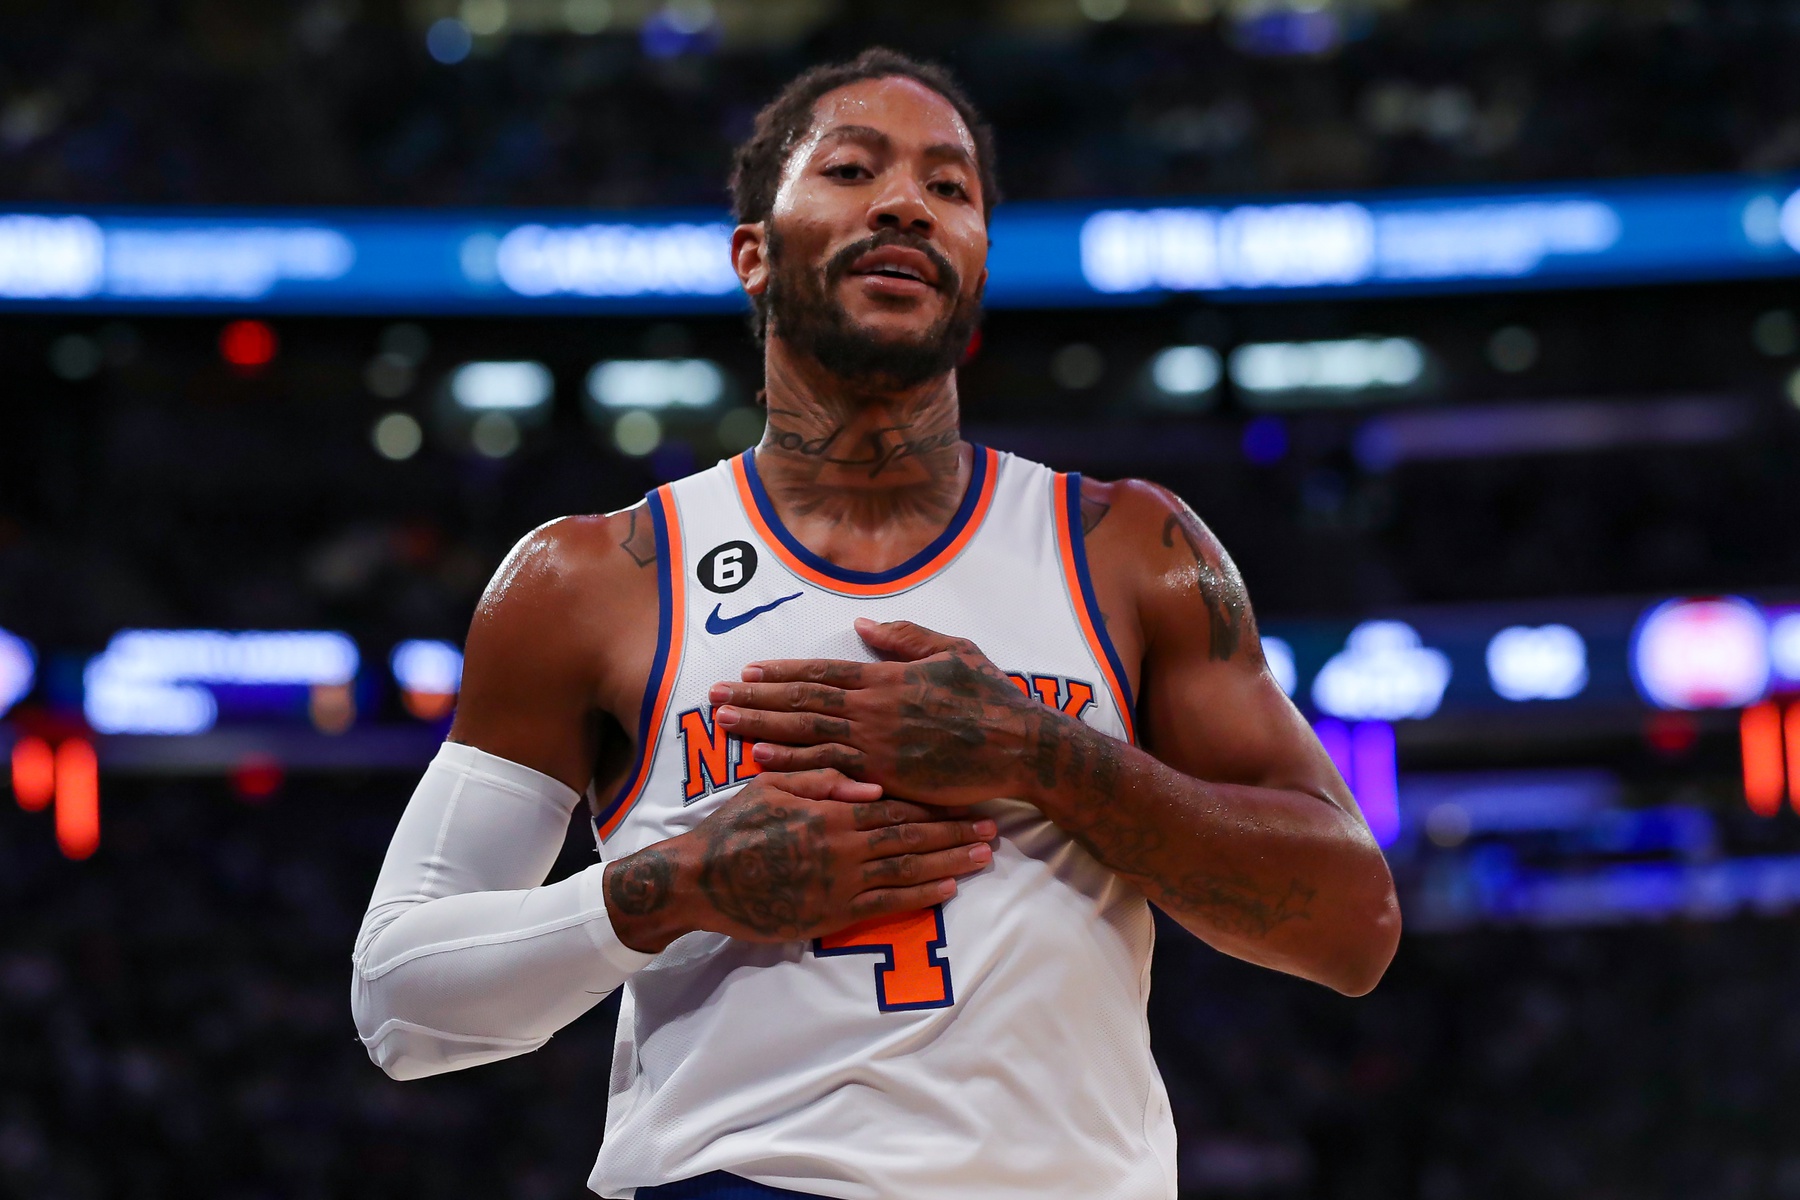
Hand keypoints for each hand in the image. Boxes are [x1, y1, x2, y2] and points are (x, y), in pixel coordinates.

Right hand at [603, 767, 995, 952]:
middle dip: (956, 831)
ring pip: (909, 868)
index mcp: (832, 810)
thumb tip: (868, 780)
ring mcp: (843, 882)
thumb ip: (821, 779)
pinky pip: (887, 902)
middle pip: (913, 835)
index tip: (967, 794)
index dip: (935, 800)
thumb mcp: (772, 787)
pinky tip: (948, 888)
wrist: (702, 880)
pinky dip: (921, 894)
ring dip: (951, 862)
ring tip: (983, 856)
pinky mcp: (834, 913)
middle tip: (992, 827)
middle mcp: (846, 845)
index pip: (896, 802)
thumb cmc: (734, 827)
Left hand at [706, 619, 1055, 808]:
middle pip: (801, 699)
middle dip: (754, 697)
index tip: (747, 671)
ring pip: (805, 731)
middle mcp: (873, 707)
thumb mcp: (954, 651)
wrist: (1021, 746)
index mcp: (887, 677)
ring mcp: (876, 743)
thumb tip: (864, 627)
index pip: (821, 671)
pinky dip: (791, 762)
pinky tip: (760, 759)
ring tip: (723, 722)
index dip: (781, 671)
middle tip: (713, 696)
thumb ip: (906, 639)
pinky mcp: (886, 775)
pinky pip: (828, 769)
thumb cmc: (992, 698)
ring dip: (760, 726)